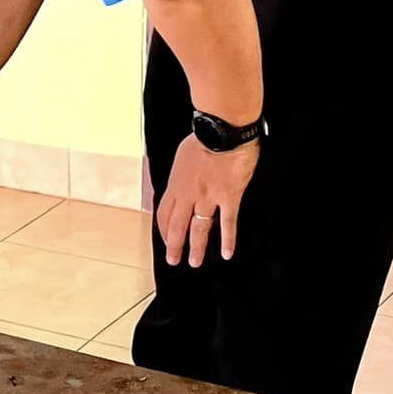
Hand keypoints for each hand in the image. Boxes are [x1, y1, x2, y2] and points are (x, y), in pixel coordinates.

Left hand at [155, 133, 259, 266]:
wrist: (222, 131)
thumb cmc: (204, 138)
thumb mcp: (182, 157)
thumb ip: (182, 175)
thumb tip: (182, 183)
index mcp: (176, 184)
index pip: (164, 213)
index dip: (163, 229)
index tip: (165, 238)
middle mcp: (188, 194)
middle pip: (177, 226)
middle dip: (174, 246)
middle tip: (173, 260)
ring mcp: (208, 197)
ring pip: (199, 229)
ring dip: (196, 248)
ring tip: (195, 262)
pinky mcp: (229, 196)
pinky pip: (228, 223)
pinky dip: (227, 240)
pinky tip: (227, 253)